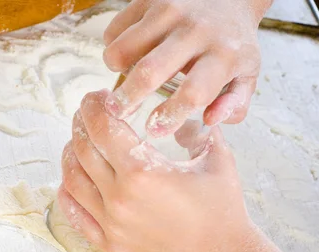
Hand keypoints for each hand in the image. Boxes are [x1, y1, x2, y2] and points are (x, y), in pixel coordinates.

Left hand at [59, 89, 256, 251]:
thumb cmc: (222, 209)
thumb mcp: (216, 159)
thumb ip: (195, 128)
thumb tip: (181, 110)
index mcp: (143, 171)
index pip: (103, 127)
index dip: (93, 106)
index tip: (94, 97)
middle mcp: (119, 197)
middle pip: (82, 150)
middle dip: (80, 125)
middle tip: (84, 115)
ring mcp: (111, 224)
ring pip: (73, 180)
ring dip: (69, 155)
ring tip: (75, 142)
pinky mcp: (109, 244)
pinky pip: (75, 215)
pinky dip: (67, 193)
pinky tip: (71, 179)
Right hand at [103, 0, 270, 135]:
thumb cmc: (232, 43)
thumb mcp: (247, 73)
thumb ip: (234, 104)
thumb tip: (210, 120)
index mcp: (223, 55)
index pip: (193, 92)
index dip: (170, 115)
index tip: (155, 130)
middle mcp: (195, 31)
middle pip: (150, 72)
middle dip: (127, 98)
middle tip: (116, 112)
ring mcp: (170, 11)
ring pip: (123, 49)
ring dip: (115, 70)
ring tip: (124, 78)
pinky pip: (114, 31)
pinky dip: (113, 47)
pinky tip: (127, 54)